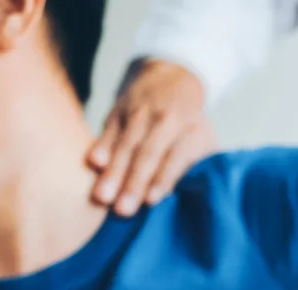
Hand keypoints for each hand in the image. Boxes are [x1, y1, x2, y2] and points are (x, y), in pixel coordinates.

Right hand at [88, 59, 216, 216]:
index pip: (176, 155)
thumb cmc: (190, 120)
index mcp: (189, 127)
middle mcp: (164, 119)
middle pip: (147, 153)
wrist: (172, 72)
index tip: (152, 200)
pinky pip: (109, 129)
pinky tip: (94, 163)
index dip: (164, 177)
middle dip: (134, 182)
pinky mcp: (119, 109)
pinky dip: (102, 145)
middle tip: (123, 210)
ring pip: (126, 144)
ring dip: (114, 172)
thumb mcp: (203, 135)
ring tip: (103, 197)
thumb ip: (199, 161)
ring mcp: (139, 112)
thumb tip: (199, 194)